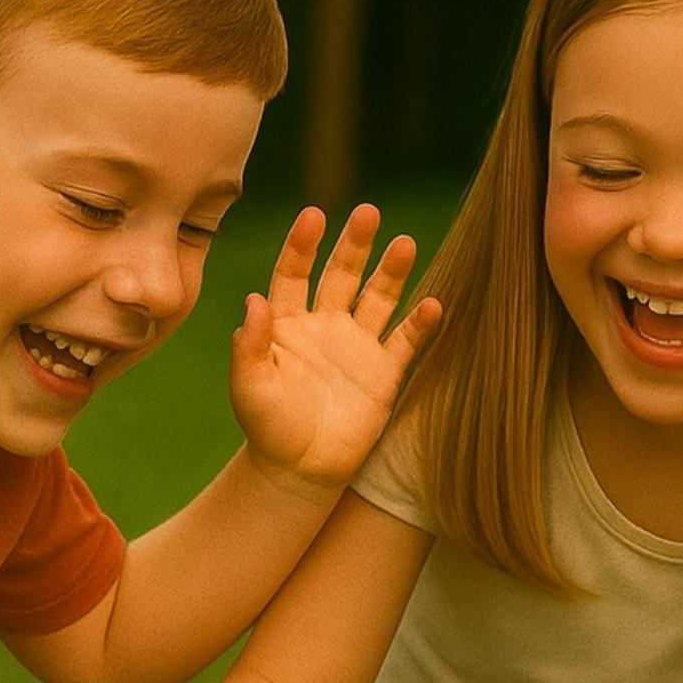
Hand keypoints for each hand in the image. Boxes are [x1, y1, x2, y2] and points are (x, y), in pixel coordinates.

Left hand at [230, 205, 440, 490]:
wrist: (301, 468)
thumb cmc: (268, 427)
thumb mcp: (249, 387)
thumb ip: (250, 345)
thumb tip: (253, 300)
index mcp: (287, 323)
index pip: (294, 274)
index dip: (303, 245)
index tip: (314, 216)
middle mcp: (325, 325)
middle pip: (341, 275)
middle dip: (354, 245)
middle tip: (368, 213)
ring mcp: (357, 346)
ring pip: (378, 299)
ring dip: (391, 272)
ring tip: (405, 243)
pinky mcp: (384, 372)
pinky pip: (405, 342)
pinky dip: (419, 324)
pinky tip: (433, 304)